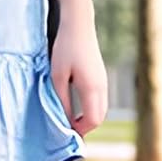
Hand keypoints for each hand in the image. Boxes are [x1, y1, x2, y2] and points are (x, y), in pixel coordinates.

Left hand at [50, 20, 107, 136]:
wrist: (79, 26)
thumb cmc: (65, 49)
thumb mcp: (57, 76)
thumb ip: (61, 98)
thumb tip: (63, 119)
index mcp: (92, 88)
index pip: (93, 120)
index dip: (80, 130)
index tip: (64, 133)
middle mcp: (102, 87)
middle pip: (99, 117)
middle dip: (84, 126)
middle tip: (66, 130)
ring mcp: (104, 82)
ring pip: (100, 109)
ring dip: (87, 118)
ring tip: (68, 120)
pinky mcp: (101, 77)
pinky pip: (99, 100)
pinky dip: (89, 108)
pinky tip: (75, 107)